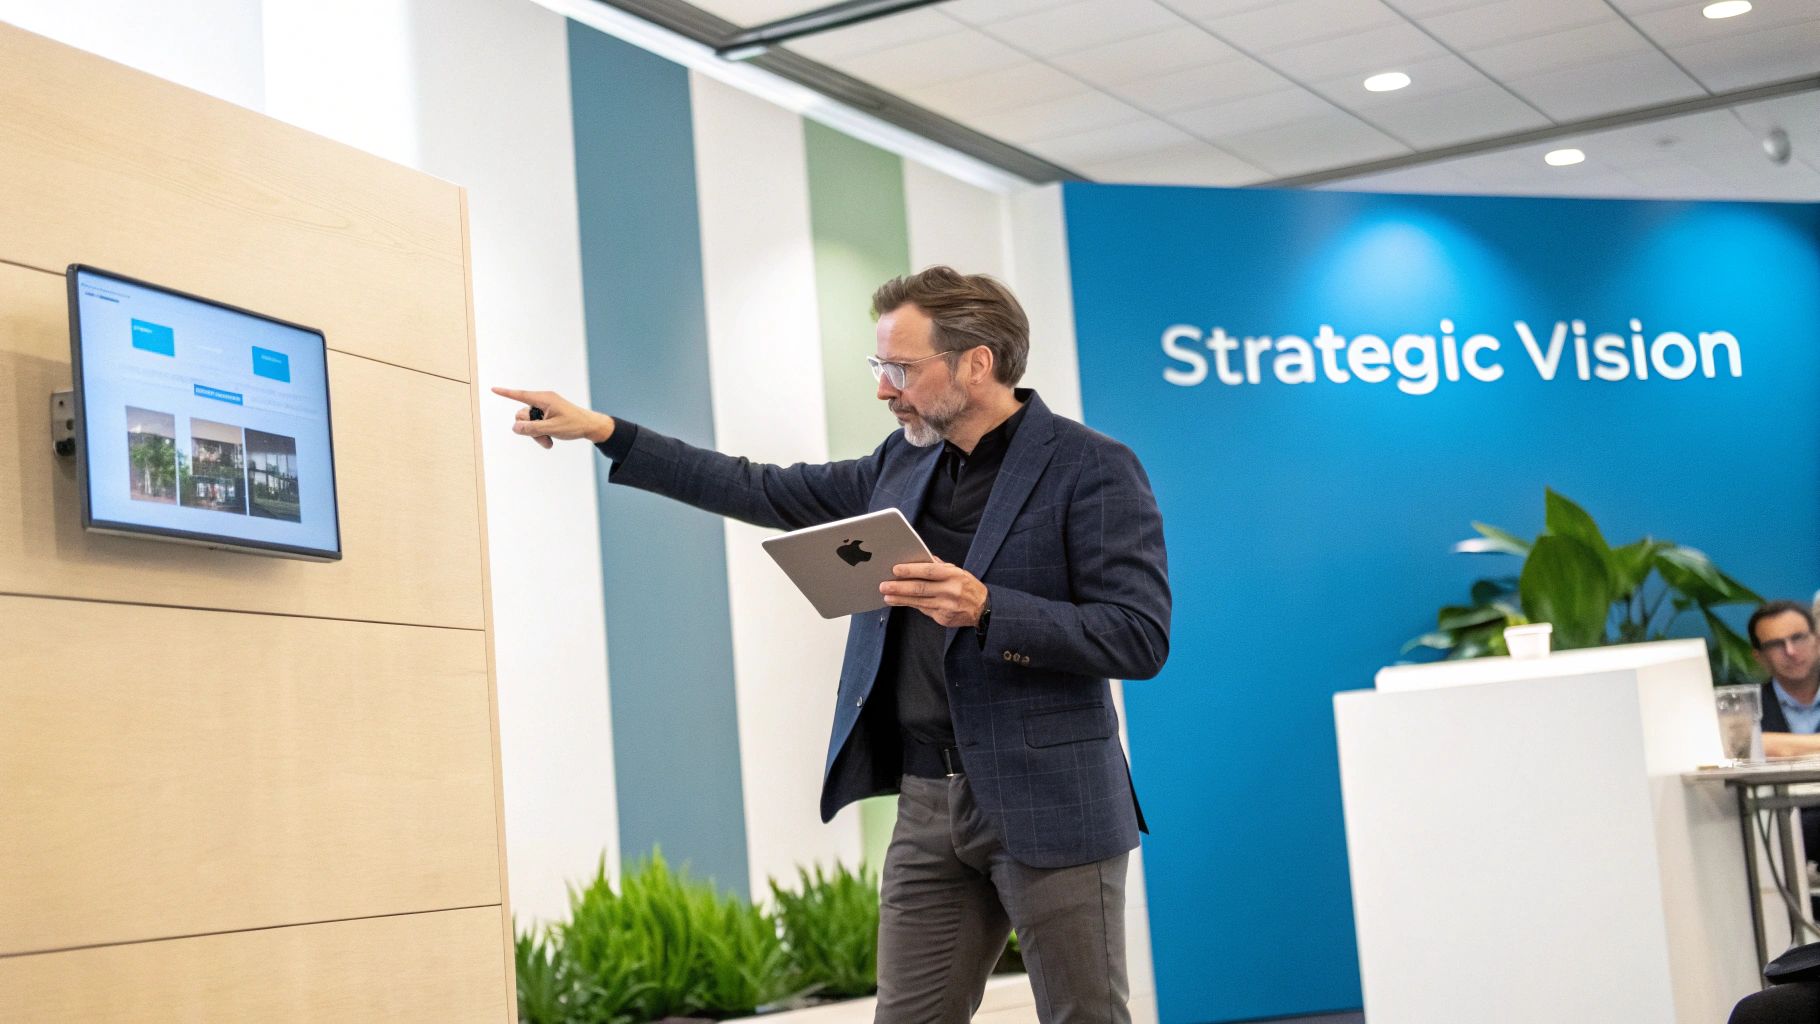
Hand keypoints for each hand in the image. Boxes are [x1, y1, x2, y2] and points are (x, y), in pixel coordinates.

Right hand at [491, 387, 613, 449]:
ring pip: (529, 423)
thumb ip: (532, 428)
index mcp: (544, 399)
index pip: (520, 395)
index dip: (506, 393)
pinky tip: (550, 441)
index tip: (493, 389)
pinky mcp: (547, 415)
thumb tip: (514, 428)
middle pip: (522, 415)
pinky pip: (536, 425)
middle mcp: (543, 401)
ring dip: (536, 434)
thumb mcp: (551, 429)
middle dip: (529, 429)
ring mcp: (545, 408)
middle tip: (543, 438)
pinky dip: (540, 434)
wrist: (590, 426)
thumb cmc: (574, 425)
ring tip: (548, 442)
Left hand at [880, 558, 986, 627]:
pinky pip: (924, 610)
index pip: (928, 571)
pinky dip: (912, 605)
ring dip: (900, 599)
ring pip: (919, 602)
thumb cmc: (967, 586)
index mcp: (953, 575)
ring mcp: (946, 606)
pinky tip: (900, 603)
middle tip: (884, 586)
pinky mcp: (943, 618)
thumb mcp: (957, 571)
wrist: (983, 608)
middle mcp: (950, 591)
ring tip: (887, 596)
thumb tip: (919, 557)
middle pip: (920, 588)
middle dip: (899, 587)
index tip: (895, 569)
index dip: (911, 570)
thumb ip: (938, 565)